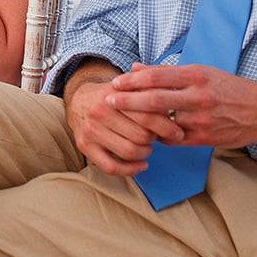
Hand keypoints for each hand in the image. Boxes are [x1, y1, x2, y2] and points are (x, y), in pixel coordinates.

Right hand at [65, 64, 182, 176]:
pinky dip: (131, 170)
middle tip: (157, 136)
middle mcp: (100, 111)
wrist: (79, 100)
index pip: (146, 114)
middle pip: (140, 135)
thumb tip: (174, 94)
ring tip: (147, 147)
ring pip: (128, 151)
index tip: (178, 132)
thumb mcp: (129, 86)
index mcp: (114, 95)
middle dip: (154, 138)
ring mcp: (91, 130)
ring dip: (145, 152)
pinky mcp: (84, 146)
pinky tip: (141, 164)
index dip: (166, 126)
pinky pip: (111, 167)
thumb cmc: (113, 96)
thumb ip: (150, 88)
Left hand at [109, 63, 256, 148]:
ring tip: (121, 119)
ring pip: (161, 122)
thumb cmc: (229, 87)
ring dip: (140, 121)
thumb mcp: (201, 71)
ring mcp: (201, 120)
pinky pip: (172, 139)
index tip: (116, 82)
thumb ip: (167, 72)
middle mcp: (198, 97)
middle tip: (108, 101)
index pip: (156, 76)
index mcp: (196, 76)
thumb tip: (136, 68)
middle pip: (154, 99)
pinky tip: (147, 131)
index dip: (132, 80)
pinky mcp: (204, 139)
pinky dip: (157, 135)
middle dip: (127, 101)